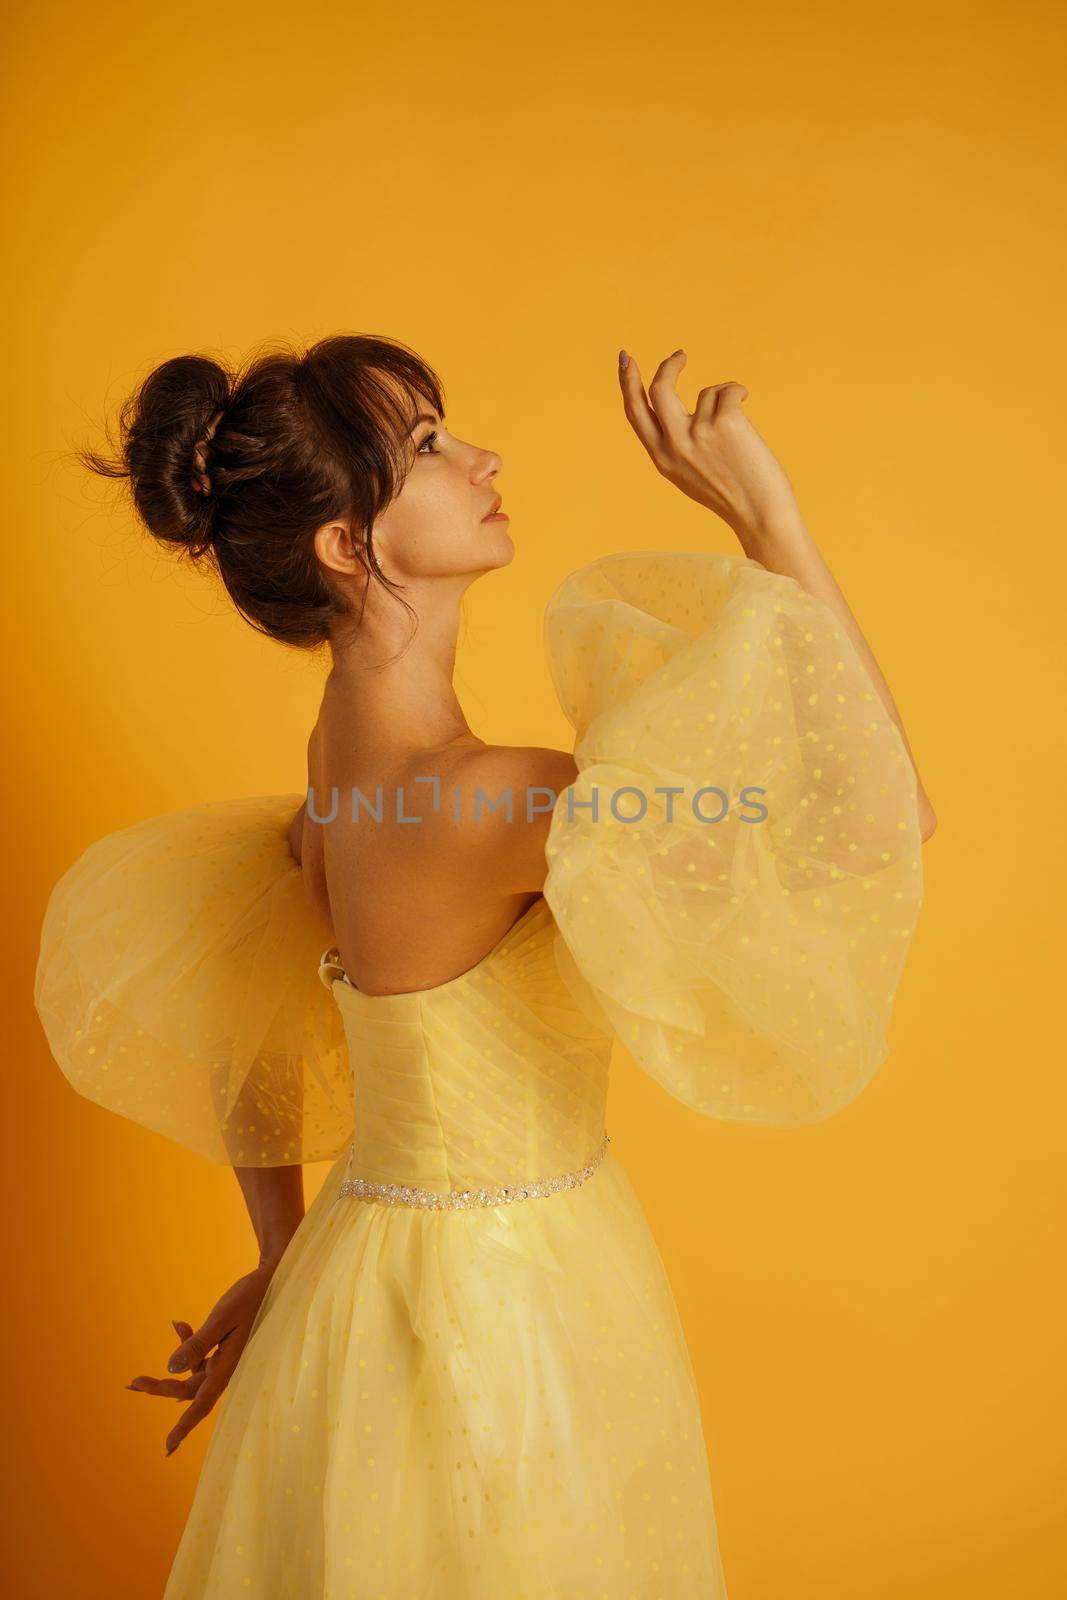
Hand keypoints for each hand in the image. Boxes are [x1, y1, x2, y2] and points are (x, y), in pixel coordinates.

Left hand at [125, 1263, 275, 1455]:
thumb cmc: (250, 1297)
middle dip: (162, 1388)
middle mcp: (225, 1368)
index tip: (167, 1447)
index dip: (184, 1426)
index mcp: (228, 1366)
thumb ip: (198, 1343)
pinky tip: (180, 1324)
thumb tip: (170, 1368)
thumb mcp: (222, 1317)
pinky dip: (187, 1342)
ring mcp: (224, 1359)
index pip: (201, 1403)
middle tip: (134, 1383)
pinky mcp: (223, 1348)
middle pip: (189, 1390)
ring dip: (173, 1365)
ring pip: (191, 1374)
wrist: (272, 1279)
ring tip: (163, 1343)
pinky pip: (198, 1356)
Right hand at [618, 348, 802, 541]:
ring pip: (706, 392)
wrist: (760, 513)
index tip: (627, 360)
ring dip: (724, 399)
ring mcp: (699, 433)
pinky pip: (728, 390)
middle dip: (667, 367)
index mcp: (661, 459)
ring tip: (739, 429)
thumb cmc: (730, 494)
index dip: (628, 383)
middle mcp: (675, 445)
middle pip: (658, 390)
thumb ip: (674, 444)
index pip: (635, 413)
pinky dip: (739, 393)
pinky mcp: (726, 422)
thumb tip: (673, 406)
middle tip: (680, 355)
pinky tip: (747, 411)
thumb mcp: (688, 473)